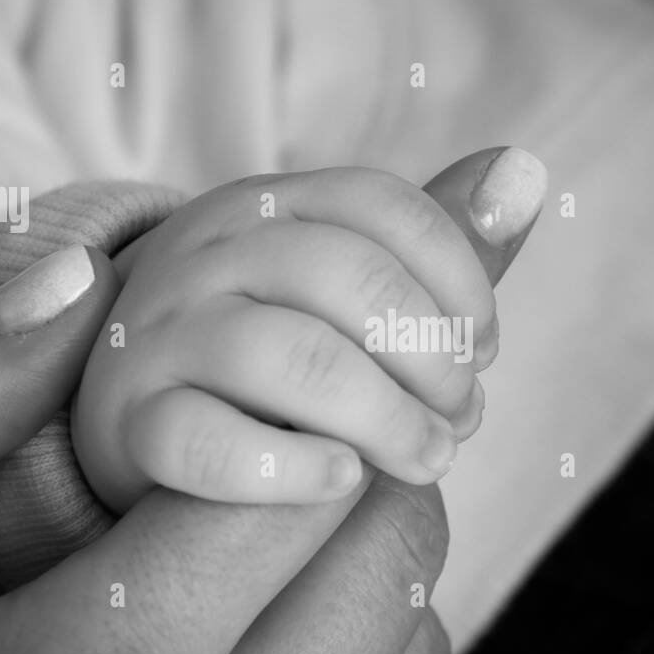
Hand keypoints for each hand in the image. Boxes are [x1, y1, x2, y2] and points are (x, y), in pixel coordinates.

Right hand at [0, 146, 543, 653]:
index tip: (248, 388)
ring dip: (366, 545)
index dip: (290, 405)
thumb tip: (70, 284)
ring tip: (278, 520)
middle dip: (348, 459)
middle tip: (276, 431)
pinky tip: (287, 620)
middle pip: (380, 548)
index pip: (291, 484)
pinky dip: (379, 641)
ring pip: (412, 628)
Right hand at [72, 148, 546, 510]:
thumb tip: (526, 173)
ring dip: (385, 417)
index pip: (382, 207)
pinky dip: (289, 466)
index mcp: (266, 204)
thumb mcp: (341, 283)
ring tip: (427, 460)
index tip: (486, 350)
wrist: (132, 411)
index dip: (458, 280)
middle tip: (462, 420)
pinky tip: (342, 481)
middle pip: (343, 275)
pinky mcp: (127, 422)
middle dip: (430, 355)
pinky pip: (207, 442)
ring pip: (290, 356)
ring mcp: (159, 334)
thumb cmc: (266, 350)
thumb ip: (433, 243)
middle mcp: (206, 252)